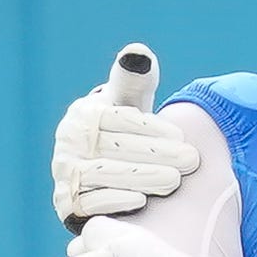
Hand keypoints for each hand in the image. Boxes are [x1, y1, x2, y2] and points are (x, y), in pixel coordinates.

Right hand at [51, 83, 201, 226]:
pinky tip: (141, 201)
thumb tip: (137, 53)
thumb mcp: (129, 101)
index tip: (181, 136)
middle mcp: (69, 142)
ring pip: (103, 174)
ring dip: (140, 177)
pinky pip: (88, 203)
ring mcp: (65, 172)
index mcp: (84, 114)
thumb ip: (135, 79)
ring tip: (174, 180)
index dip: (151, 128)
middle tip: (191, 160)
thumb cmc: (123, 130)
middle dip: (157, 154)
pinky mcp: (65, 203)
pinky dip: (113, 201)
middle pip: (115, 147)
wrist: (103, 167)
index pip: (118, 118)